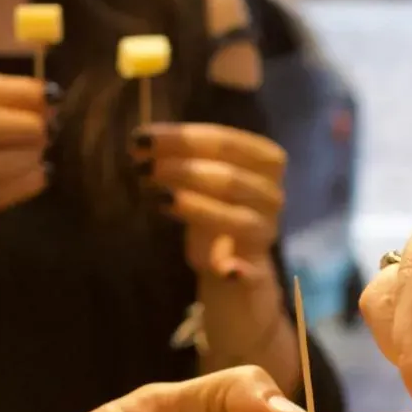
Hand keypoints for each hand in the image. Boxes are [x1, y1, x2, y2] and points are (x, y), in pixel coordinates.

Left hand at [133, 122, 285, 279]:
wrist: (229, 259)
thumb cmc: (210, 203)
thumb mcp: (199, 171)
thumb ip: (179, 155)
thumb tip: (141, 140)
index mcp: (265, 160)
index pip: (226, 142)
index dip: (182, 138)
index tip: (142, 138)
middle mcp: (271, 194)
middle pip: (229, 179)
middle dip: (183, 170)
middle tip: (142, 167)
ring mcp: (266, 232)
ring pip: (238, 220)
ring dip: (197, 209)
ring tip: (157, 197)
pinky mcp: (258, 271)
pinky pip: (255, 273)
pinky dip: (242, 271)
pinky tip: (228, 271)